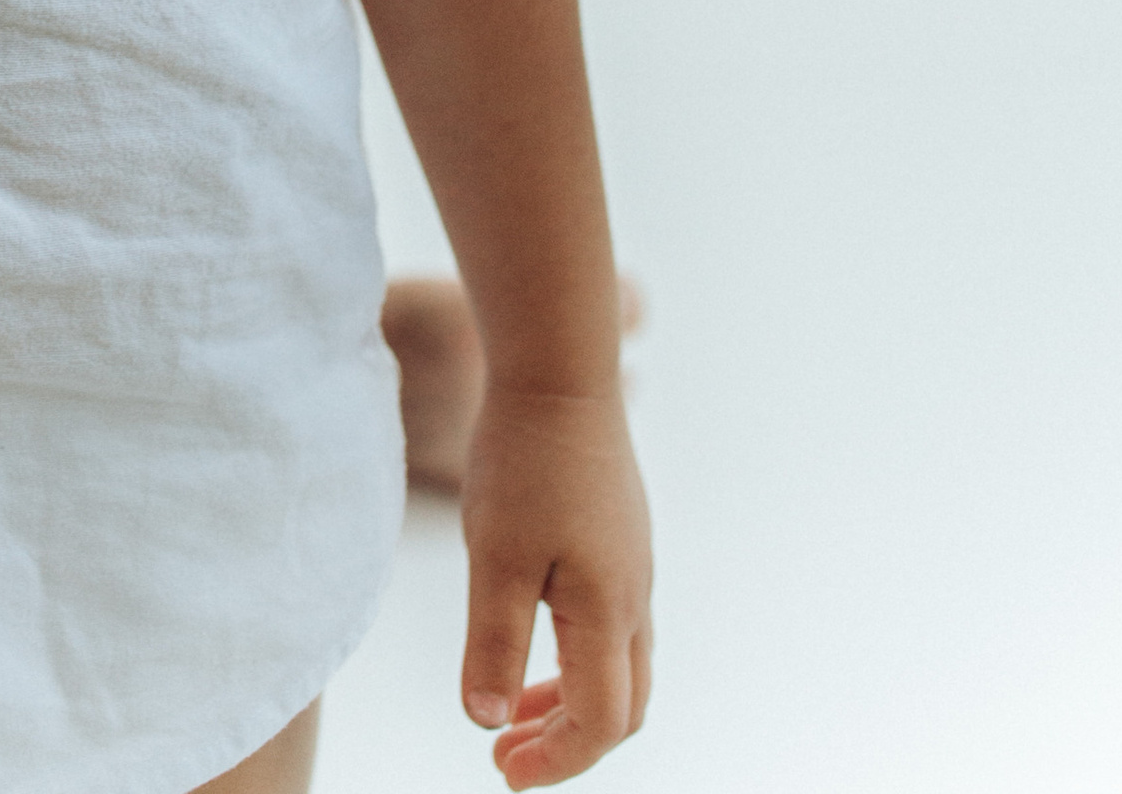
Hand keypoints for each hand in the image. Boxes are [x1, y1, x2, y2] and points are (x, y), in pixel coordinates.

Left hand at [459, 381, 651, 784]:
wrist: (558, 368)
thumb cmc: (524, 459)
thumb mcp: (496, 556)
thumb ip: (494, 643)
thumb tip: (486, 722)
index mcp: (609, 610)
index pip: (602, 722)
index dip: (557, 760)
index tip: (503, 771)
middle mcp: (635, 594)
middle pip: (625, 704)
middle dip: (568, 741)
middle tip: (506, 753)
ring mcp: (634, 562)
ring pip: (622, 663)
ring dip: (571, 698)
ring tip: (511, 708)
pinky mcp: (622, 534)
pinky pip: (614, 620)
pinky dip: (577, 654)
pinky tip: (532, 631)